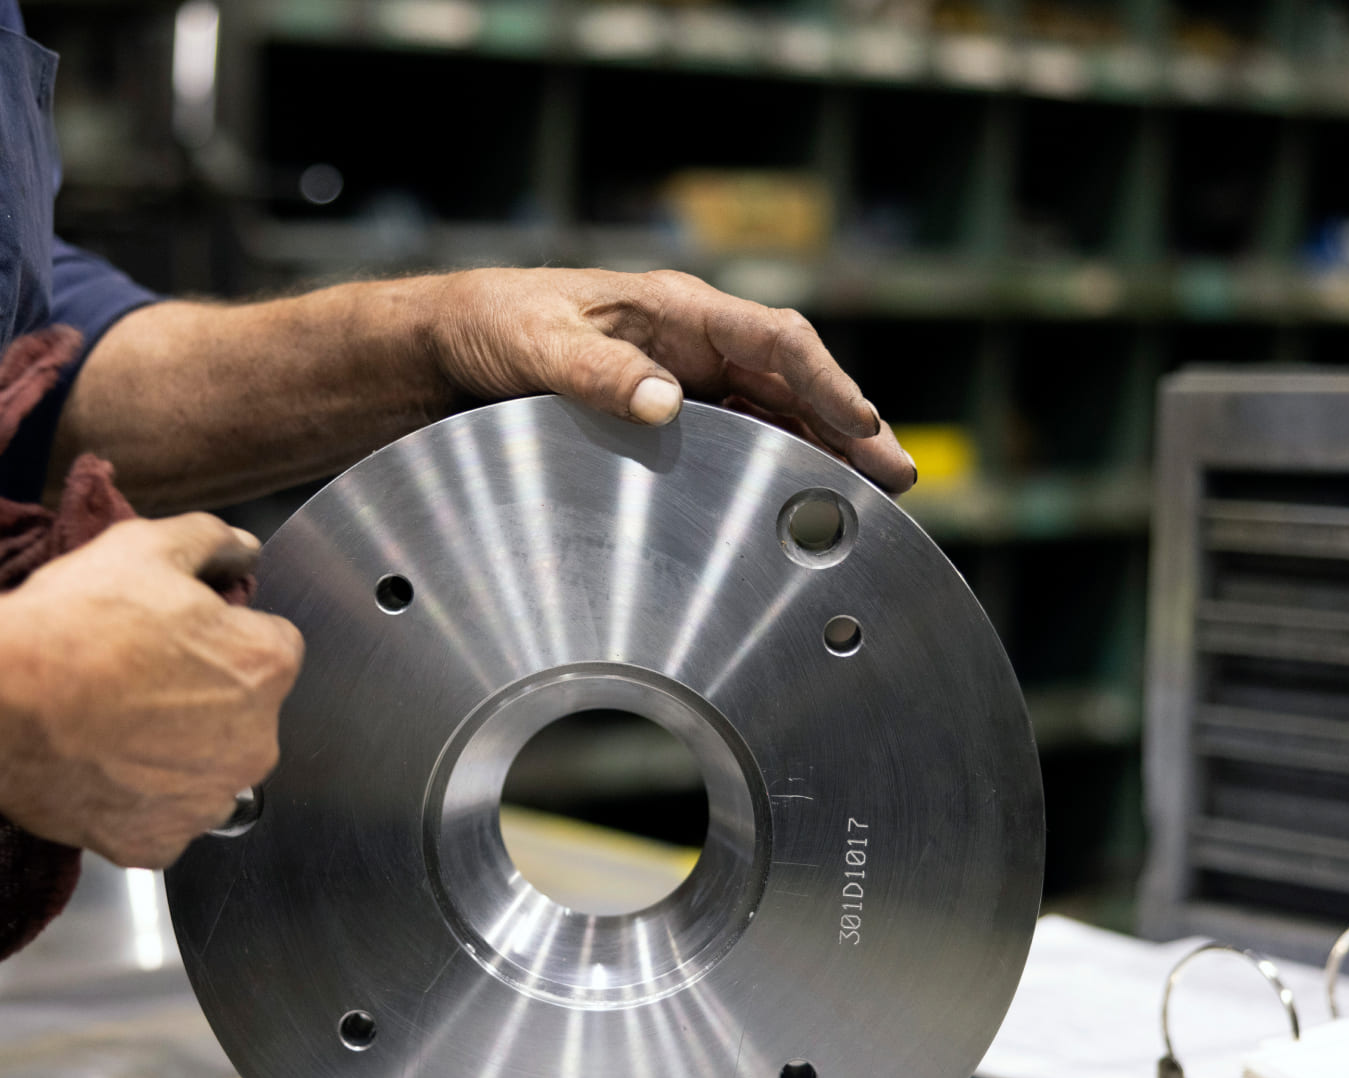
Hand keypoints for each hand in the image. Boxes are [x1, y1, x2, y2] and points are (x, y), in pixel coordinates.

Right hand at [0, 513, 302, 866]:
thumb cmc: (76, 625)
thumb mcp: (147, 547)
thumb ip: (211, 541)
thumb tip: (240, 549)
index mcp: (264, 667)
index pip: (269, 645)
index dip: (222, 634)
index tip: (177, 635)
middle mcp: (255, 744)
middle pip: (241, 715)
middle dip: (203, 698)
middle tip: (137, 678)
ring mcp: (205, 801)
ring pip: (204, 771)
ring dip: (174, 754)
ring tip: (112, 725)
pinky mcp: (156, 843)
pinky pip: (160, 820)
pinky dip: (136, 802)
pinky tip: (99, 768)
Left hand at [428, 268, 915, 492]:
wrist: (448, 346)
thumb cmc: (494, 327)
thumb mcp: (539, 346)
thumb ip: (599, 374)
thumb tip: (667, 403)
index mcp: (676, 309)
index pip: (774, 341)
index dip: (825, 383)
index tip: (861, 425)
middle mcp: (692, 343)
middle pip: (793, 381)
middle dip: (849, 425)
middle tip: (899, 476)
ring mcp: (686, 378)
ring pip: (776, 412)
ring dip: (824, 449)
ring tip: (873, 495)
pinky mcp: (668, 414)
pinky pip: (739, 435)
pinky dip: (777, 462)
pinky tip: (801, 496)